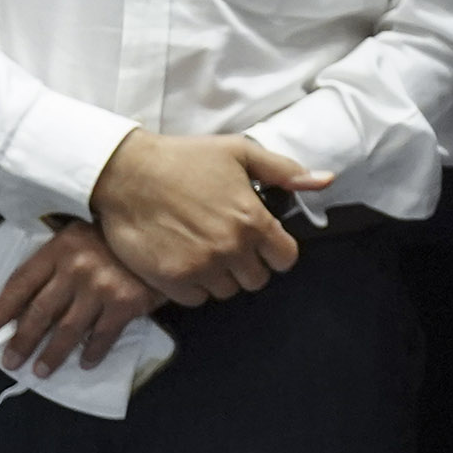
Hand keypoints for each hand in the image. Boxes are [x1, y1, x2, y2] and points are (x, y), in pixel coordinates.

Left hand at [0, 218, 160, 373]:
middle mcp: (76, 268)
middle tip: (11, 361)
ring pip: (67, 330)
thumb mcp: (81, 237)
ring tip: (41, 371)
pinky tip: (84, 362)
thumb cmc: (119, 237)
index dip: (1, 310)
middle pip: (39, 313)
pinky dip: (92, 353)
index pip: (20, 283)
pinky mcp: (125, 303)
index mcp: (60, 248)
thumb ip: (57, 262)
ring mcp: (101, 287)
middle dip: (21, 341)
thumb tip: (27, 301)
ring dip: (51, 355)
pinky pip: (102, 336)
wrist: (167, 233)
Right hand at [88, 129, 323, 302]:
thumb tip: (324, 180)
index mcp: (252, 220)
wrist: (127, 173)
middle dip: (248, 264)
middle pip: (256, 279)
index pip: (285, 259)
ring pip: (226, 291)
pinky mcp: (170, 279)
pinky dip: (192, 286)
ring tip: (204, 251)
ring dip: (220, 276)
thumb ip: (285, 171)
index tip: (262, 243)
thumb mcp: (241, 153)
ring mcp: (199, 267)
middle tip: (229, 245)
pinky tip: (184, 262)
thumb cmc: (185, 159)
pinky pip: (195, 299)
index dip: (276, 252)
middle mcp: (230, 248)